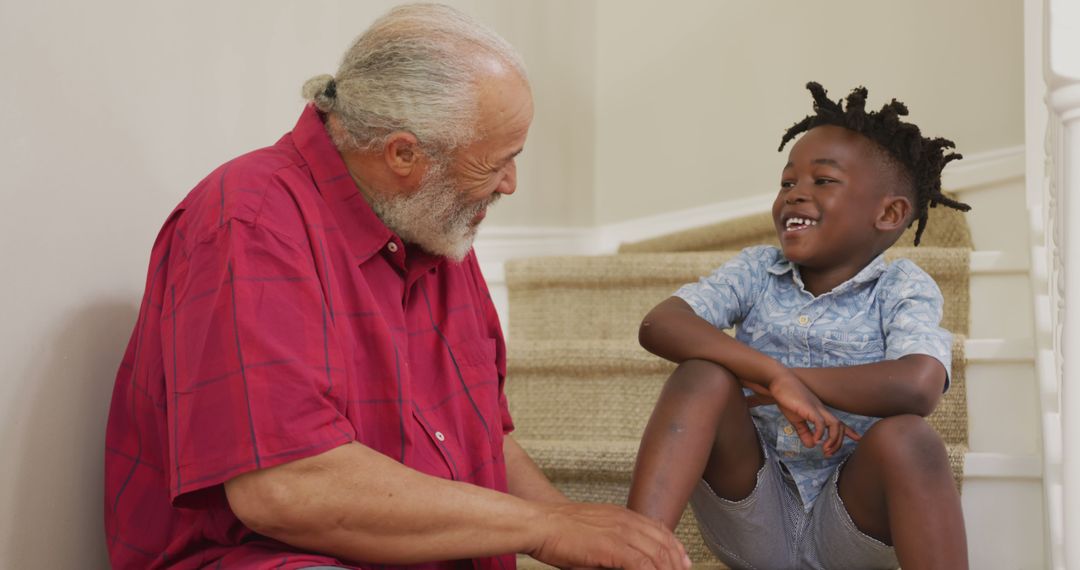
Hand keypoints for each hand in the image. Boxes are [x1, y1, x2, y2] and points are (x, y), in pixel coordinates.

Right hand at [527, 502, 690, 569]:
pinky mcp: (612, 547)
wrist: (539, 524)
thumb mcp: (594, 532)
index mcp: (621, 515)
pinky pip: (641, 564)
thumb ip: (613, 543)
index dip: (675, 547)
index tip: (683, 561)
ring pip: (657, 555)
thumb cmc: (559, 532)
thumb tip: (626, 560)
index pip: (659, 530)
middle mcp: (624, 521)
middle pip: (663, 543)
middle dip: (677, 562)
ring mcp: (619, 533)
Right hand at [764, 373, 859, 456]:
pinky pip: (820, 422)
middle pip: (840, 426)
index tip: (857, 438)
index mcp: (820, 412)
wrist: (779, 383)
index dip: (849, 431)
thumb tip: (811, 445)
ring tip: (825, 450)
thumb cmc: (787, 399)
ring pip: (835, 424)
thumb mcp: (796, 420)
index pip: (838, 422)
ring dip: (833, 440)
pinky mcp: (809, 408)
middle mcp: (822, 410)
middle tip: (828, 454)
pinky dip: (820, 433)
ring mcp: (817, 408)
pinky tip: (816, 440)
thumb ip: (804, 433)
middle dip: (838, 442)